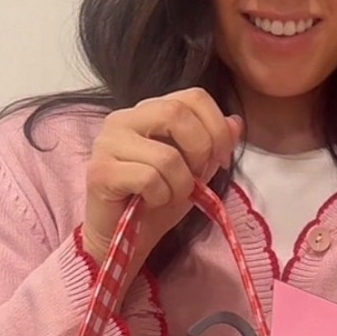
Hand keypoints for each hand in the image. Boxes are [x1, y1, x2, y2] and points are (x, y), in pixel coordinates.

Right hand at [84, 90, 243, 278]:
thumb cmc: (157, 202)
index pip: (193, 96)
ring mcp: (107, 143)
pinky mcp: (100, 171)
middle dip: (200, 150)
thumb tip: (235, 122)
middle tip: (196, 178)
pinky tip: (149, 202)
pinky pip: (149, 178)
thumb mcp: (196, 171)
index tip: (222, 158)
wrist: (122, 239)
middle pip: (176, 112)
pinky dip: (160, 197)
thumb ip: (214, 144)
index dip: (217, 126)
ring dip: (181, 185)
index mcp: (148, 111)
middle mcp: (124, 118)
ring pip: (166, 155)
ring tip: (169, 196)